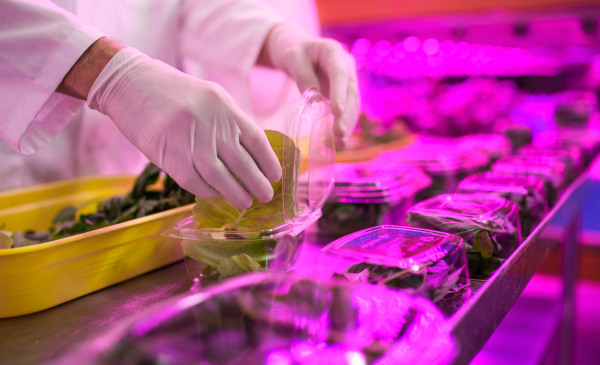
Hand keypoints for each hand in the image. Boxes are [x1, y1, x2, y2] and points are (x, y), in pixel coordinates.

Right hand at [87, 48, 281, 208]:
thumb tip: (252, 153)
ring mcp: (189, 140)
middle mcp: (210, 124)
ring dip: (235, 193)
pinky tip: (214, 192)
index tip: (276, 176)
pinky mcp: (168, 155)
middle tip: (265, 196)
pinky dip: (207, 190)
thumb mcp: (209, 97)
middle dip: (257, 183)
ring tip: (245, 202)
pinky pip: (193, 181)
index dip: (269, 161)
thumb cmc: (173, 93)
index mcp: (224, 106)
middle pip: (241, 162)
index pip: (256, 139)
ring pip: (220, 177)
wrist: (129, 84)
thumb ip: (229, 121)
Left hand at [260, 25, 359, 147]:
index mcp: (333, 52)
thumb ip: (304, 77)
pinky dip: (343, 124)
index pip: (340, 74)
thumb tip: (315, 102)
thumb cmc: (292, 50)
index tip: (337, 112)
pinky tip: (338, 140)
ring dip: (348, 124)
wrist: (296, 48)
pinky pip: (347, 108)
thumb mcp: (292, 59)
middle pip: (351, 92)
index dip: (340, 94)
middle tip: (339, 135)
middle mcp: (346, 65)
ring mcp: (347, 79)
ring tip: (340, 143)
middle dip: (346, 115)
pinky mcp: (343, 92)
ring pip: (353, 103)